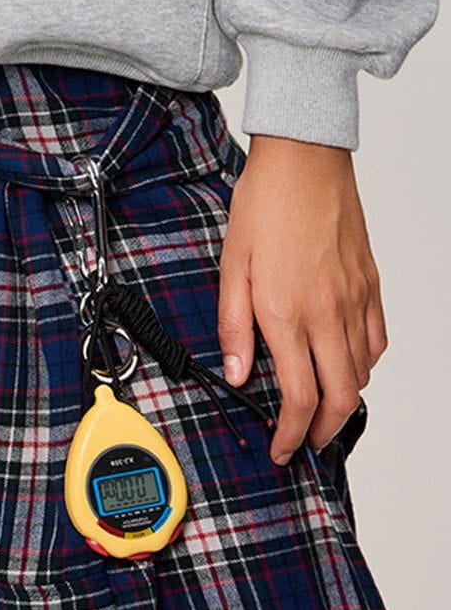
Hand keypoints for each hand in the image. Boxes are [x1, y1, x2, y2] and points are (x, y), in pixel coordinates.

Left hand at [217, 134, 385, 465]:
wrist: (305, 160)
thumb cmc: (264, 204)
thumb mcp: (231, 264)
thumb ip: (233, 324)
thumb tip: (235, 374)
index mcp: (286, 312)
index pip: (297, 397)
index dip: (290, 434)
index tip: (281, 449)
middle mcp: (327, 313)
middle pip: (340, 399)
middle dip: (323, 432)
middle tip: (305, 442)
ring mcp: (354, 300)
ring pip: (361, 372)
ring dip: (343, 399)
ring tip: (321, 405)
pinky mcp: (370, 285)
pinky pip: (376, 340)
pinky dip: (364, 363)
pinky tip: (345, 361)